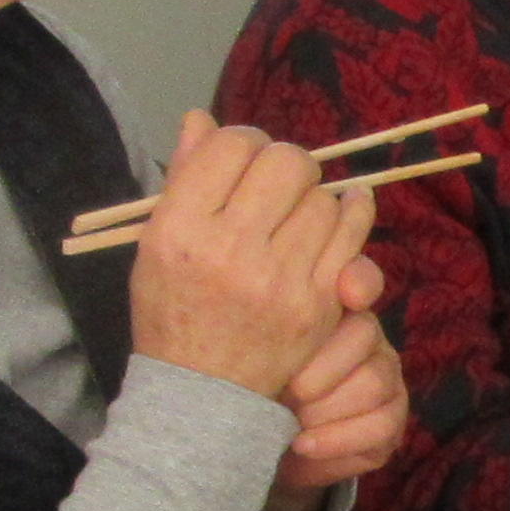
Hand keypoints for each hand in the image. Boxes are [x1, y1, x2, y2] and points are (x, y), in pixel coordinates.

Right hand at [125, 114, 371, 402]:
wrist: (203, 392)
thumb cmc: (173, 309)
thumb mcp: (156, 243)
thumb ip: (183, 177)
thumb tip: (201, 118)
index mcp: (181, 230)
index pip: (231, 147)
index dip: (243, 142)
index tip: (243, 160)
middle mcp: (231, 250)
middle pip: (286, 163)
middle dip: (284, 163)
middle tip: (275, 184)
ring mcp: (280, 278)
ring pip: (322, 196)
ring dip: (313, 195)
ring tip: (295, 211)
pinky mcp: (319, 301)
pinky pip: (352, 232)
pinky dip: (353, 210)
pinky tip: (347, 204)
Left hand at [260, 300, 406, 510]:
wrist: (266, 446)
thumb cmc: (254, 391)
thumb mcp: (244, 357)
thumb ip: (254, 327)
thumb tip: (244, 301)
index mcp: (332, 309)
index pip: (362, 277)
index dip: (359, 281)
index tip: (348, 296)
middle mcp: (367, 336)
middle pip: (364, 333)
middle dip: (318, 369)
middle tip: (284, 391)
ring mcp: (386, 376)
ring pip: (373, 382)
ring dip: (324, 409)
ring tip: (290, 421)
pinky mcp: (393, 419)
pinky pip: (380, 425)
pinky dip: (336, 438)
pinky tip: (303, 443)